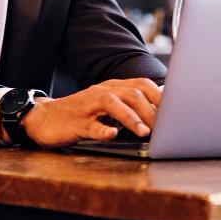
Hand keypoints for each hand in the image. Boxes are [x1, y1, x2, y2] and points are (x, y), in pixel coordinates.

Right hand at [19, 78, 161, 148]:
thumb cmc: (81, 114)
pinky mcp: (75, 122)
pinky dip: (102, 130)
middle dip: (151, 109)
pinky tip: (111, 134)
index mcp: (112, 88)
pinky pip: (90, 125)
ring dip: (132, 117)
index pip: (142, 85)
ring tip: (145, 132)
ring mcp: (88, 106)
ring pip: (112, 104)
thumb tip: (161, 111)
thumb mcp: (107, 107)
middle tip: (165, 128)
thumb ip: (130, 106)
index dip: (161, 96)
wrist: (44, 119)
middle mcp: (102, 92)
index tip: (176, 111)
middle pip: (132, 93)